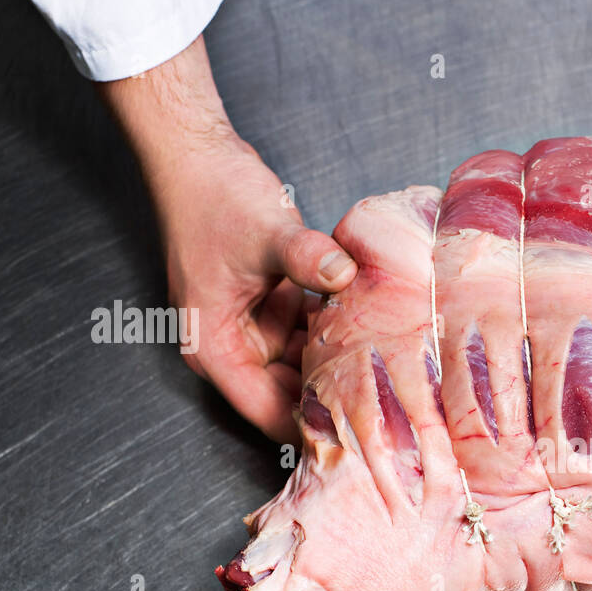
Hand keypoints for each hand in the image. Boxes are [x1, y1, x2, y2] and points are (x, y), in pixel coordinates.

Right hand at [99, 38, 355, 442]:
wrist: (200, 155)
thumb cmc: (213, 196)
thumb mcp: (265, 233)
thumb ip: (306, 258)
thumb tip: (344, 274)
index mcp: (215, 348)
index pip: (268, 413)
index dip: (311, 429)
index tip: (359, 435)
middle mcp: (233, 347)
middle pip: (290, 398)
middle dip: (334, 402)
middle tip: (391, 410)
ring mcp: (254, 328)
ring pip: (306, 368)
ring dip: (341, 368)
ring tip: (392, 376)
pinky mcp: (274, 308)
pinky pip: (312, 336)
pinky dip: (339, 335)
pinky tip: (377, 332)